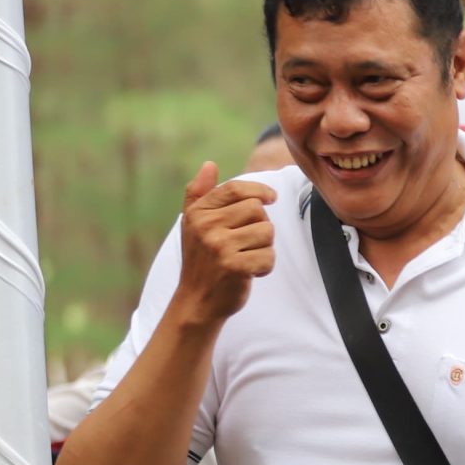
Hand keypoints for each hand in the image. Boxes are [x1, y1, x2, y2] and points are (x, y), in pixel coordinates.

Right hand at [174, 162, 276, 324]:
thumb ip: (199, 193)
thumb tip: (209, 164)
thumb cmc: (200, 259)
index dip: (259, 189)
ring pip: (267, 231)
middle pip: (257, 209)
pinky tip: (250, 272)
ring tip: (247, 256)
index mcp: (198, 213)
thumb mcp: (192, 224)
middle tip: (247, 242)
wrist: (196, 301)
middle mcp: (206, 227)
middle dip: (260, 224)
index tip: (272, 198)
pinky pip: (269, 256)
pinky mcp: (234, 267)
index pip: (236, 189)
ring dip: (264, 246)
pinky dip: (265, 266)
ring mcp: (220, 247)